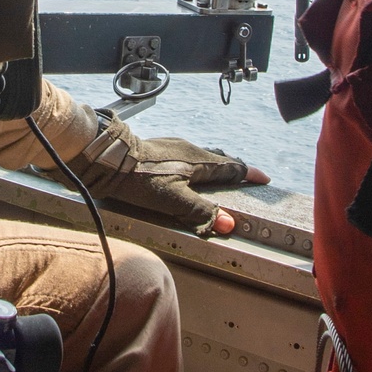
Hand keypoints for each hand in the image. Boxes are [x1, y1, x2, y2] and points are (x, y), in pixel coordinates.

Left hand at [63, 111, 270, 236]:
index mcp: (198, 161)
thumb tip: (230, 225)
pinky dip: (197, 165)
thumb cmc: (141, 179)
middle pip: (219, 159)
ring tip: (219, 175)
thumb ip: (200, 212)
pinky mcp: (160, 148)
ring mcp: (173, 147)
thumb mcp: (173, 200)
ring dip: (215, 165)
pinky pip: (188, 156)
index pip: (231, 167)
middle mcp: (189, 149)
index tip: (263, 179)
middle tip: (244, 177)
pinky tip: (187, 172)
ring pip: (202, 156)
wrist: (108, 157)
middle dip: (233, 169)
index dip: (248, 174)